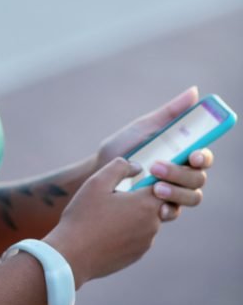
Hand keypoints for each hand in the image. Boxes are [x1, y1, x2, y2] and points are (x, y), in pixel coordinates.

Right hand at [46, 157, 164, 288]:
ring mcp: (145, 243)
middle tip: (123, 193)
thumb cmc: (84, 216)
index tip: (139, 177)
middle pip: (160, 205)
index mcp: (146, 205)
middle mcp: (152, 225)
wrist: (72, 256)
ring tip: (110, 212)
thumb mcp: (97, 182)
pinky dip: (129, 230)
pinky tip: (107, 229)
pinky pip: (139, 237)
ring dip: (136, 214)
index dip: (155, 179)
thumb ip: (120, 167)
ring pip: (148, 221)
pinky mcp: (136, 256)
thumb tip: (137, 167)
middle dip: (146, 197)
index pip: (165, 187)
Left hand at [96, 86, 213, 221]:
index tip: (193, 155)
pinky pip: (175, 212)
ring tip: (154, 187)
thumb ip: (170, 113)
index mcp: (181, 152)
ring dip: (176, 192)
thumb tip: (194, 92)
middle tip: (156, 167)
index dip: (203, 156)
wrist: (100, 172)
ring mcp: (174, 192)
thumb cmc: (123, 146)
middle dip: (180, 173)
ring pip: (192, 196)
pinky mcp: (163, 209)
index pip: (203, 156)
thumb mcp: (143, 127)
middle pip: (199, 177)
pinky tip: (157, 208)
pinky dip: (168, 210)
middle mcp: (182, 173)